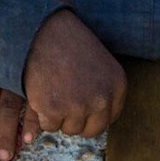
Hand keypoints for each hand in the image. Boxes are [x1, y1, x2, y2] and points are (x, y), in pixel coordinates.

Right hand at [22, 10, 127, 140]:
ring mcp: (78, 106)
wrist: (42, 30)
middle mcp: (102, 99)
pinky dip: (42, 115)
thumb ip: (102, 92)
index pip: (109, 119)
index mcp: (117, 85)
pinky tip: (41, 92)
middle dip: (77, 121)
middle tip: (64, 103)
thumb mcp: (98, 63)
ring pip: (69, 129)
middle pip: (91, 130)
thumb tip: (91, 123)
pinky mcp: (53, 110)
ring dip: (59, 117)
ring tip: (53, 91)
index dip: (92, 115)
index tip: (80, 106)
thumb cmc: (69, 43)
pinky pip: (49, 126)